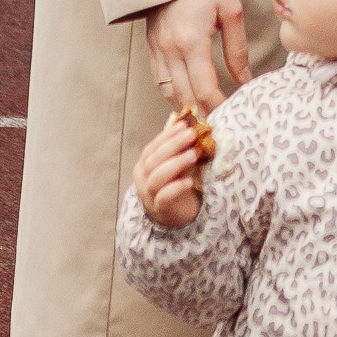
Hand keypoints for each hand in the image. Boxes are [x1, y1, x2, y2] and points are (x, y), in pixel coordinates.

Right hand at [133, 111, 205, 226]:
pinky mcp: (160, 209)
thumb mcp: (175, 163)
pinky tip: (189, 181)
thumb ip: (178, 146)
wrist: (173, 216)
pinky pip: (165, 197)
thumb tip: (186, 121)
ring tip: (194, 155)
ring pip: (157, 177)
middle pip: (154, 159)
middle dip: (173, 145)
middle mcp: (142, 179)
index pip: (153, 147)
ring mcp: (149, 195)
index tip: (184, 124)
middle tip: (192, 135)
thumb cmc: (174, 184)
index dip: (167, 135)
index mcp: (144, 165)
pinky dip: (176, 188)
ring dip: (176, 163)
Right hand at [147, 0, 249, 113]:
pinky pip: (160, 81)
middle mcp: (170, 50)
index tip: (233, 117)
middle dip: (202, 116)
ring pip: (169, 93)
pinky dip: (173, 95)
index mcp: (191, 41)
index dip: (220, 107)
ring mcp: (157, 50)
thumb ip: (237, 49)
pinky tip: (187, 101)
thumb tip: (246, 80)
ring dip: (186, 109)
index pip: (205, 88)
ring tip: (204, 120)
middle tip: (219, 128)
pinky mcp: (151, 48)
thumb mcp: (231, 12)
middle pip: (185, 97)